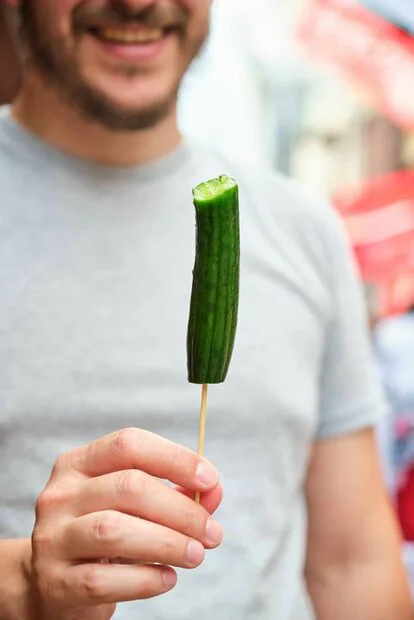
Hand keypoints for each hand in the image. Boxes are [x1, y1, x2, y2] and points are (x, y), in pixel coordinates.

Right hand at [30, 428, 222, 619]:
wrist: (52, 585)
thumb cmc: (103, 534)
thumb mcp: (135, 506)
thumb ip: (175, 494)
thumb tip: (214, 491)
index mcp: (79, 464)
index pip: (129, 444)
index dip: (175, 458)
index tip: (211, 479)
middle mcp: (60, 494)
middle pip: (128, 486)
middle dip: (181, 509)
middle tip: (212, 533)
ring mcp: (52, 538)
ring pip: (113, 530)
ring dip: (167, 542)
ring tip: (196, 555)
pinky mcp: (54, 582)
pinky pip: (104, 579)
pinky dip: (145, 579)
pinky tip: (167, 578)